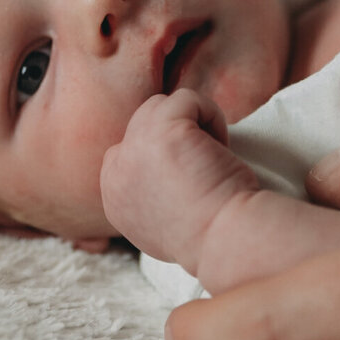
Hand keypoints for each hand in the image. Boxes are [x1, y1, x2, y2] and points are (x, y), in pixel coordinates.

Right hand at [101, 92, 258, 271]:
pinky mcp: (163, 130)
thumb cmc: (209, 234)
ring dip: (193, 123)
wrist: (226, 241)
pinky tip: (221, 148)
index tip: (190, 181)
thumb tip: (160, 163)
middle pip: (143, 123)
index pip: (129, 150)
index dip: (164, 154)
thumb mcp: (158, 222)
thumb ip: (146, 192)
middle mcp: (116, 171)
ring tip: (211, 155)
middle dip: (176, 136)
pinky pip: (187, 98)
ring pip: (162, 106)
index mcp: (113, 196)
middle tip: (202, 168)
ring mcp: (135, 147)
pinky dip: (212, 116)